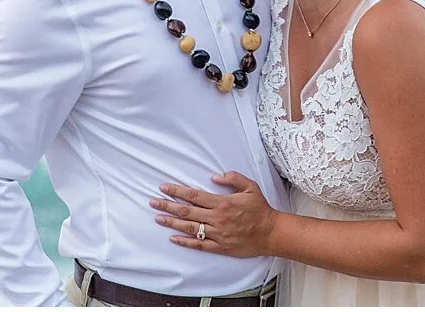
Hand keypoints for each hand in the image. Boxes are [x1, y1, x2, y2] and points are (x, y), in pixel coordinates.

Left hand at [150, 172, 276, 257]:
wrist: (271, 232)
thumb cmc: (260, 208)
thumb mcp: (250, 187)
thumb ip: (232, 178)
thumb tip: (214, 177)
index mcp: (222, 202)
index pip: (193, 195)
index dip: (177, 191)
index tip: (163, 187)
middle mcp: (217, 218)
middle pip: (187, 211)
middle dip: (168, 206)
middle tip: (152, 202)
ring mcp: (218, 234)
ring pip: (190, 228)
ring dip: (172, 223)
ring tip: (158, 218)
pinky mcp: (220, 247)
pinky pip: (199, 245)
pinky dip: (185, 242)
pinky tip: (173, 238)